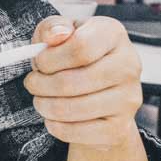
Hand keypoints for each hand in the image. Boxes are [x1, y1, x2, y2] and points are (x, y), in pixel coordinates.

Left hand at [23, 16, 142, 148]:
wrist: (102, 89)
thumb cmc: (76, 55)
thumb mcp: (61, 32)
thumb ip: (52, 27)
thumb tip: (56, 35)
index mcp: (113, 34)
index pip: (79, 48)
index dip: (49, 59)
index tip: (38, 62)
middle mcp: (128, 65)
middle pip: (72, 82)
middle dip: (40, 85)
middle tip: (32, 84)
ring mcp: (128, 98)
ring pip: (73, 109)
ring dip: (45, 106)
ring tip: (40, 100)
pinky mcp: (120, 127)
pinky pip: (79, 132)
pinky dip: (57, 127)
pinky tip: (53, 117)